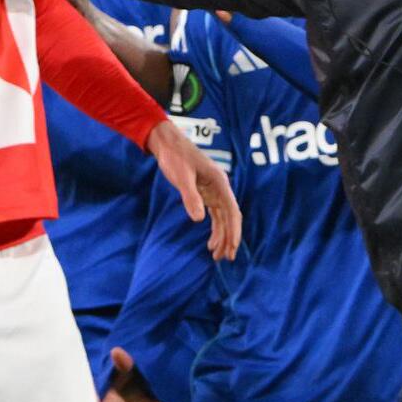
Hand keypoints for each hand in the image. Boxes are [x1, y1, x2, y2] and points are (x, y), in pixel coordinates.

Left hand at [145, 119, 240, 259]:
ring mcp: (214, 191)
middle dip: (229, 238)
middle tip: (225, 258)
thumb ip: (191, 197)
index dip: (234, 231)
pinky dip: (214, 229)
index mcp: (220, 183)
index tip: (232, 248)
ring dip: (221, 236)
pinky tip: (211, 242)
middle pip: (230, 218)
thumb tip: (199, 220)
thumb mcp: (182, 177)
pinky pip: (214, 215)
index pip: (232, 212)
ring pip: (222, 218)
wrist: (167, 143)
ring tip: (216, 255)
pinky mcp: (205, 193)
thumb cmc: (175, 157)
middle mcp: (221, 188)